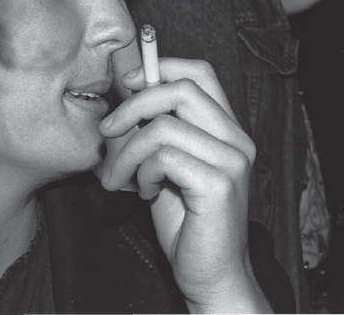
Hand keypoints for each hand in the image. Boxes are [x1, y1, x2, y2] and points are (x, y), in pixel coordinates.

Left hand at [98, 59, 270, 313]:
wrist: (211, 274)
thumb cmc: (188, 224)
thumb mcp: (166, 168)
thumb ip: (156, 133)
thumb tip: (126, 95)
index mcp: (227, 130)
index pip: (200, 73)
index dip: (160, 68)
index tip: (127, 86)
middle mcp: (236, 139)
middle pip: (181, 89)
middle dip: (132, 105)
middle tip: (107, 132)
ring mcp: (231, 160)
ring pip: (163, 126)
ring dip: (126, 152)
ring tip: (119, 179)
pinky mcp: (218, 184)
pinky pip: (164, 157)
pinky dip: (140, 173)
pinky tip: (141, 194)